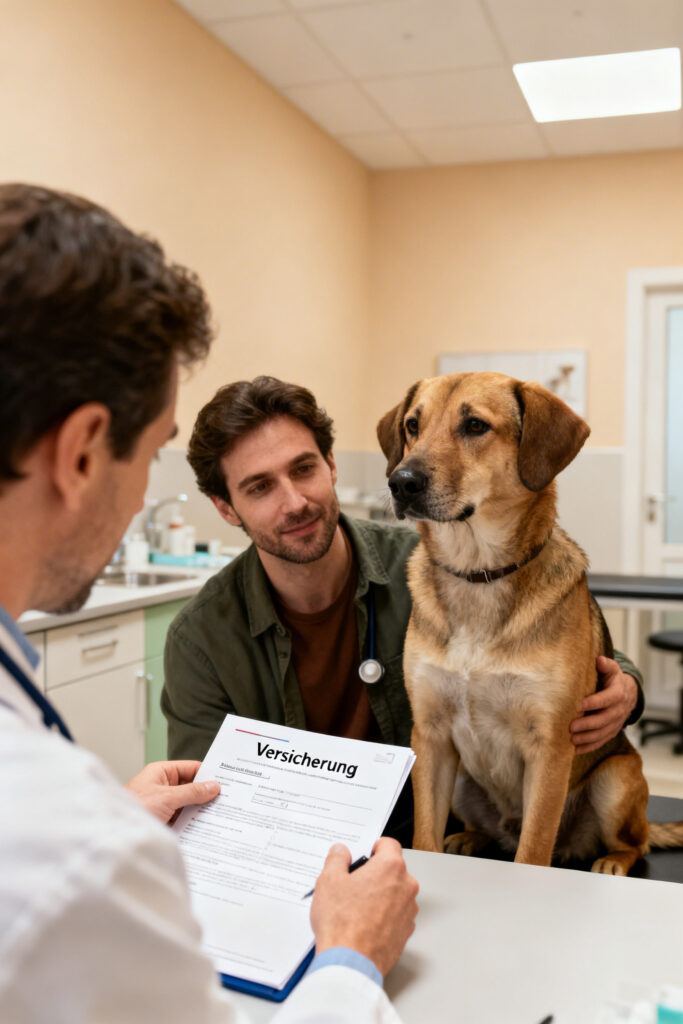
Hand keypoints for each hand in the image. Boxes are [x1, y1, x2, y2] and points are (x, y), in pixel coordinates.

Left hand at [125, 760, 219, 823]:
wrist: (116, 836)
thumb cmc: (134, 809)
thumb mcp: (167, 797)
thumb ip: (192, 792)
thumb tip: (212, 786)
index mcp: (161, 773)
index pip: (190, 768)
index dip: (207, 774)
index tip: (226, 781)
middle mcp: (162, 786)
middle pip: (190, 787)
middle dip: (206, 794)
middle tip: (226, 799)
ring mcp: (162, 804)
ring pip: (187, 804)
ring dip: (200, 809)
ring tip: (219, 814)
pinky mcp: (162, 820)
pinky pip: (182, 818)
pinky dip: (192, 821)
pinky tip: (205, 826)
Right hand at [310, 837, 418, 976]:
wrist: (350, 962)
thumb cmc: (342, 922)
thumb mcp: (329, 881)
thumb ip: (337, 859)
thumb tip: (341, 852)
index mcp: (391, 867)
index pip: (388, 844)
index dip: (373, 847)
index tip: (362, 855)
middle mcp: (406, 886)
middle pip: (392, 869)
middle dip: (374, 873)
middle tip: (352, 884)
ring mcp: (409, 911)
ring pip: (395, 893)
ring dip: (380, 895)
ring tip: (356, 907)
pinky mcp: (406, 932)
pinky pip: (396, 915)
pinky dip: (384, 915)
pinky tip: (364, 923)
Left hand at [570, 656, 637, 754]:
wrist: (627, 694)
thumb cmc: (613, 680)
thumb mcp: (612, 669)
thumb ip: (606, 665)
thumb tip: (599, 660)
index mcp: (618, 693)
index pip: (607, 699)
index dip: (594, 702)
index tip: (579, 704)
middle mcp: (618, 710)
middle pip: (604, 720)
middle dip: (587, 724)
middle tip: (571, 726)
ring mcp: (615, 724)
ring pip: (602, 734)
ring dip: (586, 738)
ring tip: (571, 739)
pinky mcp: (611, 732)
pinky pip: (600, 742)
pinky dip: (588, 747)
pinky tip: (574, 750)